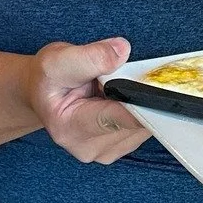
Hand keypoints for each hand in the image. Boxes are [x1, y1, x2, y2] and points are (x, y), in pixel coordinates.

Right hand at [26, 38, 152, 164]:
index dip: (143, 105)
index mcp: (70, 128)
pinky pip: (142, 129)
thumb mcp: (58, 59)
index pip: (118, 120)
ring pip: (144, 126)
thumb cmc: (48, 79)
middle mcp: (88, 147)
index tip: (159, 93)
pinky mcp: (118, 148)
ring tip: (114, 90)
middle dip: (137, 96)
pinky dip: (138, 111)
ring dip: (138, 103)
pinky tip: (120, 101)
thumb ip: (91, 56)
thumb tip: (122, 51)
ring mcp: (105, 152)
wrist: (43, 94)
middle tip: (122, 77)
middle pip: (136, 123)